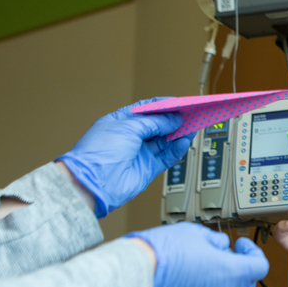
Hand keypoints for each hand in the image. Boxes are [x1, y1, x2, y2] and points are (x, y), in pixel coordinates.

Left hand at [57, 98, 192, 217]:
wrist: (94, 183)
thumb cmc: (100, 152)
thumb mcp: (128, 127)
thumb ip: (154, 123)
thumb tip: (173, 119)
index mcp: (120, 122)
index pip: (146, 109)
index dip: (163, 106)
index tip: (179, 103)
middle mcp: (130, 137)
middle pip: (158, 125)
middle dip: (174, 119)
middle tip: (191, 114)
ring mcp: (139, 153)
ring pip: (165, 141)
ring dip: (179, 134)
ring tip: (193, 127)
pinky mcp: (147, 168)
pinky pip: (166, 157)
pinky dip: (176, 150)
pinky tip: (184, 142)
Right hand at [126, 222, 269, 286]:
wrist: (136, 276)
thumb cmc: (164, 253)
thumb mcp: (195, 233)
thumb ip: (214, 240)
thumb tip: (220, 245)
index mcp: (231, 272)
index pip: (260, 267)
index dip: (254, 253)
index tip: (242, 246)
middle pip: (245, 283)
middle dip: (240, 268)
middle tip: (224, 254)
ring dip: (221, 280)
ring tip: (201, 263)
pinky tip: (187, 277)